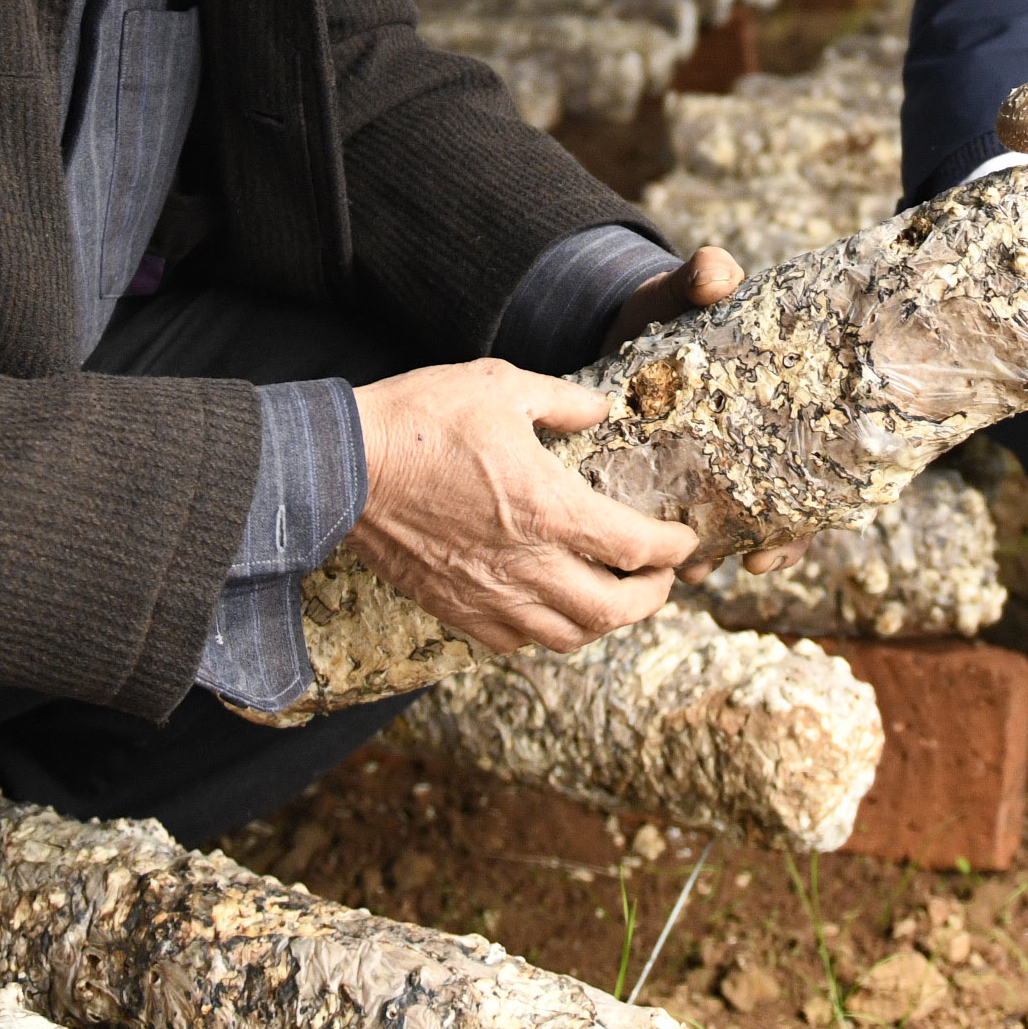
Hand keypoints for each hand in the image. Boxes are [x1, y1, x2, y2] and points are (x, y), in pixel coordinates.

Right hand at [348, 362, 698, 652]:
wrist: (343, 468)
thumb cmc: (422, 419)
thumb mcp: (502, 385)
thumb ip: (565, 401)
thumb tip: (601, 408)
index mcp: (550, 509)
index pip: (636, 547)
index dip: (672, 548)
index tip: (684, 539)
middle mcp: (527, 565)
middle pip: (613, 611)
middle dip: (651, 598)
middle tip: (661, 578)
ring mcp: (489, 596)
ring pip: (568, 637)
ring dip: (603, 623)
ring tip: (612, 597)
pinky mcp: (454, 610)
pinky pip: (516, 643)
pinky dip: (547, 633)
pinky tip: (550, 608)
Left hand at [602, 247, 804, 584]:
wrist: (623, 324)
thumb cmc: (672, 309)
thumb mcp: (686, 290)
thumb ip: (704, 276)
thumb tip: (715, 273)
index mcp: (778, 406)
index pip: (817, 462)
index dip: (816, 505)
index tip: (792, 533)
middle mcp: (756, 446)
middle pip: (787, 508)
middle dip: (774, 543)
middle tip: (753, 562)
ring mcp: (716, 465)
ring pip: (737, 524)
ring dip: (721, 553)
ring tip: (696, 571)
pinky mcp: (673, 474)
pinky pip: (691, 520)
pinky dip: (685, 544)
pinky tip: (672, 563)